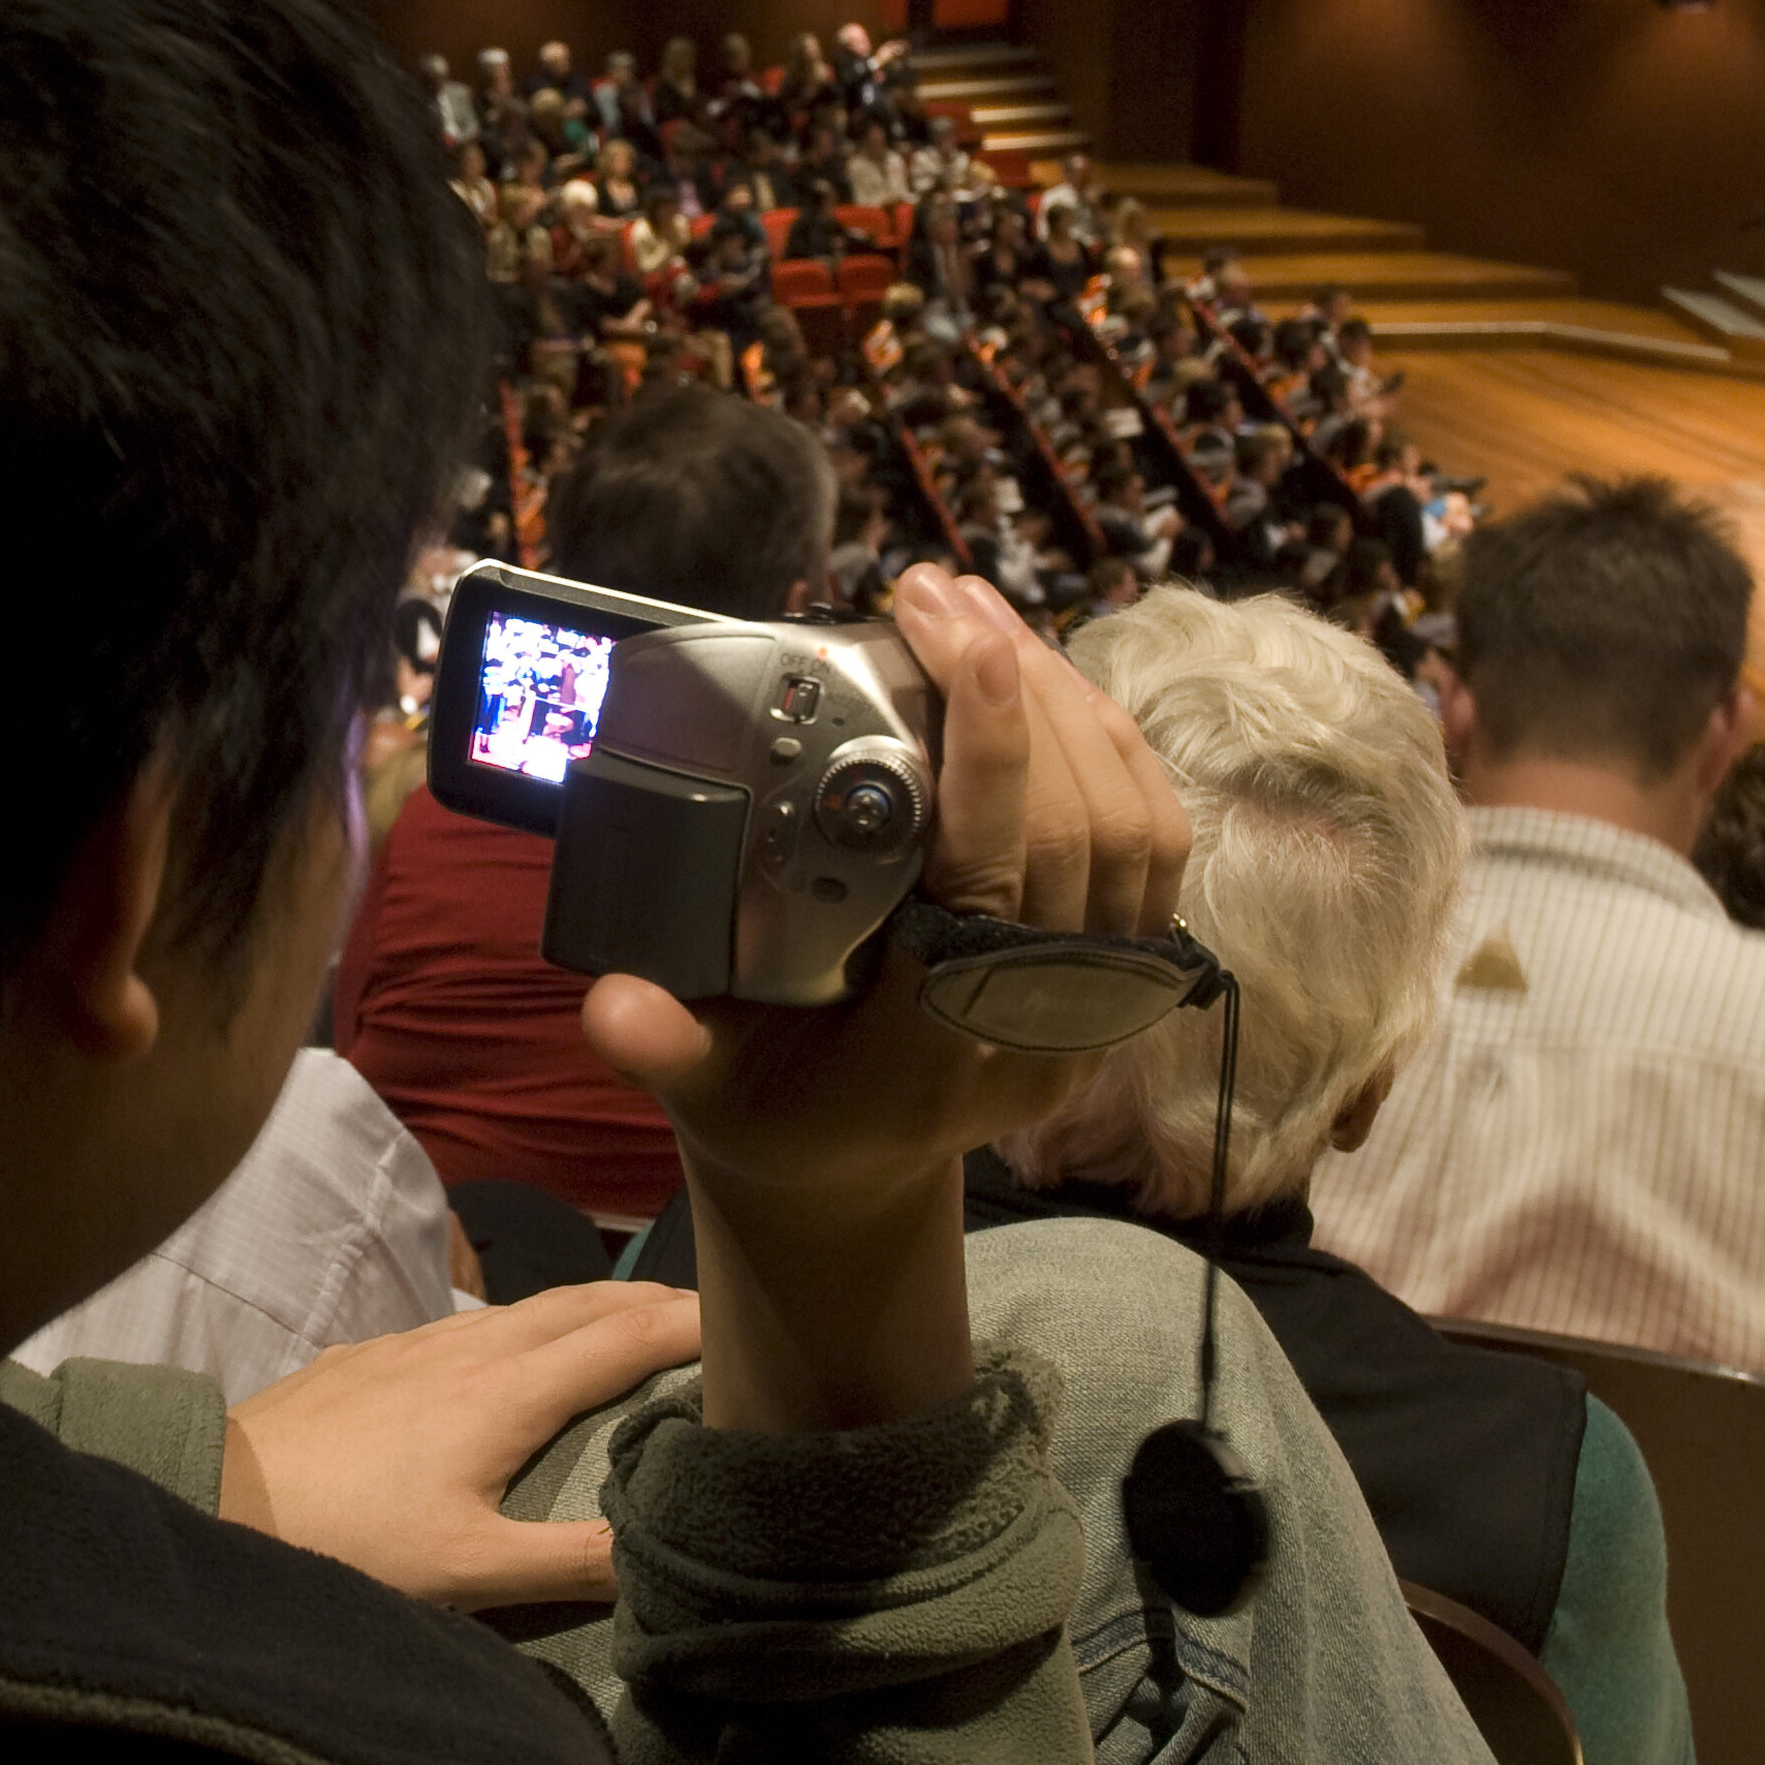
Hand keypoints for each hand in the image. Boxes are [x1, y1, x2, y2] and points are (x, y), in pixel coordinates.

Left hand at [219, 1283, 700, 1608]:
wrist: (219, 1499)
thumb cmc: (348, 1543)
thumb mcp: (471, 1573)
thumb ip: (573, 1562)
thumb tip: (668, 1549)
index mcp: (504, 1391)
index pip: (620, 1338)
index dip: (687, 1326)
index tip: (744, 1323)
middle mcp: (465, 1349)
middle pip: (578, 1304)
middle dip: (648, 1301)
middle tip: (707, 1314)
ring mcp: (410, 1344)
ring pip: (521, 1308)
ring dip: (586, 1309)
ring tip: (626, 1324)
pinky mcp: (367, 1357)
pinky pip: (469, 1324)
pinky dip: (523, 1325)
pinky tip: (511, 1352)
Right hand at [582, 564, 1191, 1208]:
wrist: (853, 1170)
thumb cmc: (776, 1111)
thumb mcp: (706, 1092)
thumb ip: (665, 1047)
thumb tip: (613, 1005)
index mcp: (944, 1052)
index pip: (996, 886)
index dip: (993, 756)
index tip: (953, 641)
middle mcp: (1042, 1027)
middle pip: (1079, 833)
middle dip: (1018, 689)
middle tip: (935, 594)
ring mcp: (1096, 999)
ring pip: (1130, 822)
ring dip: (1065, 697)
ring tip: (977, 611)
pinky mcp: (1121, 962)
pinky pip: (1151, 836)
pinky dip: (1105, 739)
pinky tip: (1034, 669)